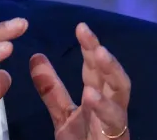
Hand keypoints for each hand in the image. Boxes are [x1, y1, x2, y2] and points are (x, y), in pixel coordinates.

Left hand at [30, 23, 130, 139]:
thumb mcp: (63, 116)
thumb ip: (52, 90)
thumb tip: (35, 56)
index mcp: (98, 99)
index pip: (95, 69)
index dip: (89, 47)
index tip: (79, 27)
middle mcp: (111, 107)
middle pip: (110, 75)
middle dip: (100, 52)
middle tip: (85, 31)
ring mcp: (116, 123)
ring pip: (121, 94)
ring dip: (111, 72)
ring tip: (98, 53)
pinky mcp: (116, 138)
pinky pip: (114, 122)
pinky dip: (104, 107)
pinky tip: (92, 95)